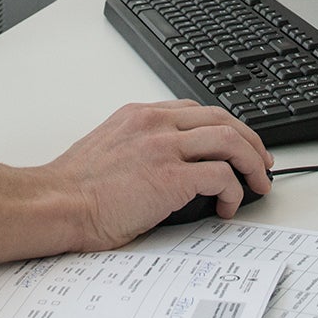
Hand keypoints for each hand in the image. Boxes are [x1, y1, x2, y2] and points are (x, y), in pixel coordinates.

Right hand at [47, 101, 274, 250]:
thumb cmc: (73, 189)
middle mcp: (155, 124)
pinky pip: (221, 175)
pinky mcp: (170, 177)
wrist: (56, 203)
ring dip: (252, 163)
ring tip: (258, 184)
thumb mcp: (108, 149)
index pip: (198, 111)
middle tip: (262, 164)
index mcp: (140, 116)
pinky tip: (226, 206)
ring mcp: (164, 147)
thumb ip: (139, 146)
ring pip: (230, 141)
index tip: (238, 145)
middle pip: (223, 120)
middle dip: (251, 141)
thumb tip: (166, 166)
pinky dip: (233, 191)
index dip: (226, 128)